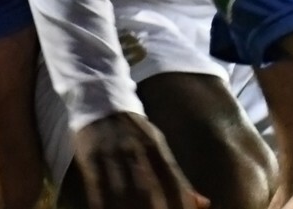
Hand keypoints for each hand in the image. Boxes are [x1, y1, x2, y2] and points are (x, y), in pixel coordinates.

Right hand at [74, 112, 209, 208]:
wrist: (98, 96)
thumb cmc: (131, 129)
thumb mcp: (157, 144)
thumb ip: (176, 176)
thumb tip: (204, 203)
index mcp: (155, 148)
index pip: (173, 184)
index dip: (181, 205)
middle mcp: (136, 152)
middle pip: (149, 193)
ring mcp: (110, 156)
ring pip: (123, 195)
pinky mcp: (87, 160)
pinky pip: (95, 190)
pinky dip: (102, 206)